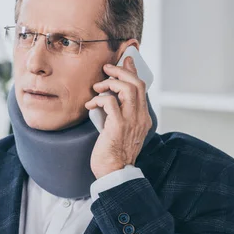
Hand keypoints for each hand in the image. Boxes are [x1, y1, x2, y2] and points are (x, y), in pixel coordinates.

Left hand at [84, 56, 152, 178]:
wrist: (115, 173)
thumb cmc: (113, 154)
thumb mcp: (121, 131)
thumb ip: (120, 115)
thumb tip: (110, 99)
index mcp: (143, 118)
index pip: (142, 88)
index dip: (133, 71)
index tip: (127, 59)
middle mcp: (140, 118)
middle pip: (137, 84)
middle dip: (121, 71)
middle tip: (107, 68)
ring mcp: (131, 121)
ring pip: (128, 89)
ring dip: (110, 82)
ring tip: (97, 87)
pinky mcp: (118, 126)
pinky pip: (111, 102)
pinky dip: (100, 99)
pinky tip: (91, 104)